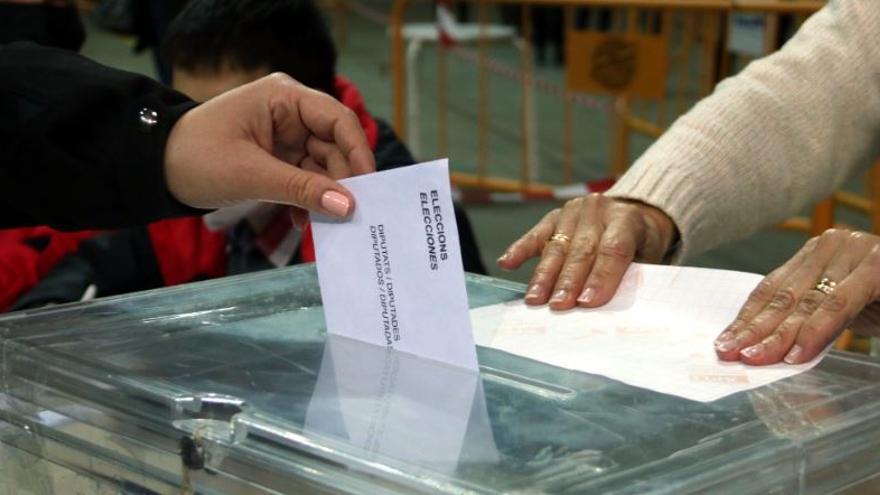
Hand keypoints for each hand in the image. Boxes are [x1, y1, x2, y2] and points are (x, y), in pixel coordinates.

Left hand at [164, 73, 375, 224]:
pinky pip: (305, 180)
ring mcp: (285, 136)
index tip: (370, 187)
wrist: (154, 171)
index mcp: (283, 97)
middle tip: (350, 216)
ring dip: (323, 197)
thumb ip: (302, 189)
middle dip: (341, 181)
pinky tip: (302, 223)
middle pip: (334, 147)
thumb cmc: (194, 158)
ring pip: (322, 167)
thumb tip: (348, 205)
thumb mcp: (251, 175)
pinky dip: (307, 201)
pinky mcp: (278, 159)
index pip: (337, 120)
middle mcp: (289, 112)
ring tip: (325, 226)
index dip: (358, 152)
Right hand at [497, 194, 677, 309]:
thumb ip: (630, 277)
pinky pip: (535, 235)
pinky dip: (519, 250)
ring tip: (534, 299)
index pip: (613, 249)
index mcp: (627, 219)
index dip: (601, 276)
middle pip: (582, 250)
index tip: (587, 302)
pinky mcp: (553, 217)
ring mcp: (573, 212)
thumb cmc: (641, 246)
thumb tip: (610, 310)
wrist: (634, 217)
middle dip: (568, 281)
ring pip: (557, 246)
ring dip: (544, 275)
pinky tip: (507, 263)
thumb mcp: (648, 258)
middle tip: (558, 306)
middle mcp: (598, 210)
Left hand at [715, 228, 879, 364]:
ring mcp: (859, 252)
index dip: (746, 318)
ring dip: (780, 335)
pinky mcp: (879, 266)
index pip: (771, 288)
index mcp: (819, 252)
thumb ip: (809, 316)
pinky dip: (817, 331)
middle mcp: (834, 245)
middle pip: (784, 296)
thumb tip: (762, 345)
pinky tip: (798, 354)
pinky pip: (840, 304)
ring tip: (757, 359)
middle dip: (756, 330)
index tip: (724, 344)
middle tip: (732, 356)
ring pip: (808, 301)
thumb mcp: (842, 309)